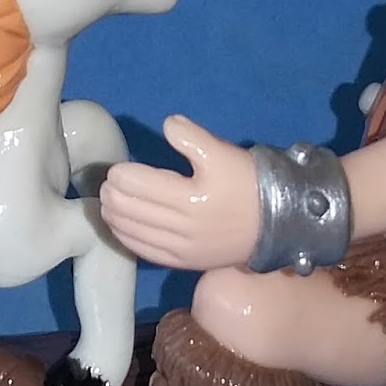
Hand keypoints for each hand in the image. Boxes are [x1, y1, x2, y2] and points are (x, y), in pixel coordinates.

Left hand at [98, 115, 260, 271]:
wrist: (279, 221)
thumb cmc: (248, 183)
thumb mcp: (223, 152)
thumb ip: (192, 137)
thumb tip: (167, 124)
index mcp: (190, 196)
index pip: (140, 185)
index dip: (121, 176)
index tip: (115, 169)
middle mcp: (184, 226)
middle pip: (133, 210)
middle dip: (114, 196)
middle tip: (107, 184)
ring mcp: (184, 249)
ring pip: (136, 233)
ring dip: (115, 217)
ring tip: (107, 204)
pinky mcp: (187, 262)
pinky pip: (148, 253)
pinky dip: (128, 239)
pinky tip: (120, 228)